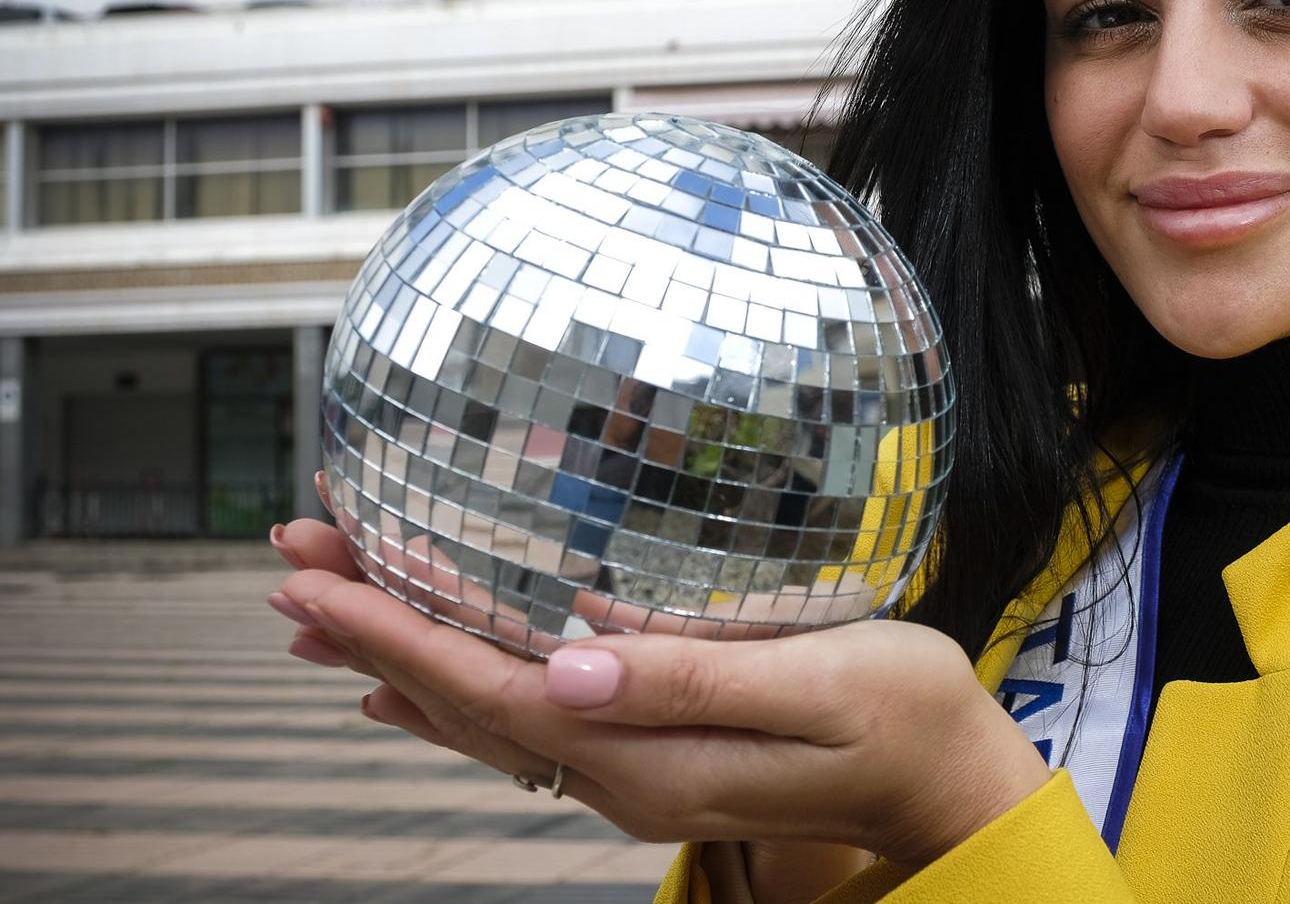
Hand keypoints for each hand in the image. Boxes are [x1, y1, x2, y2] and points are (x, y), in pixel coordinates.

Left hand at [268, 486, 1050, 871]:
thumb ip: (694, 679)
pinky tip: (411, 686)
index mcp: (651, 757)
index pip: (494, 692)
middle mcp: (621, 775)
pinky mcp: (650, 755)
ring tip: (321, 607)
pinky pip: (523, 725)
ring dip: (397, 656)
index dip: (398, 633)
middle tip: (291, 558)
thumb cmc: (903, 715)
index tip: (319, 579)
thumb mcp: (818, 685)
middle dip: (371, 628)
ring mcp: (631, 773)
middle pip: (467, 702)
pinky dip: (453, 695)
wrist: (948, 781)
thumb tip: (565, 665)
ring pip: (484, 714)